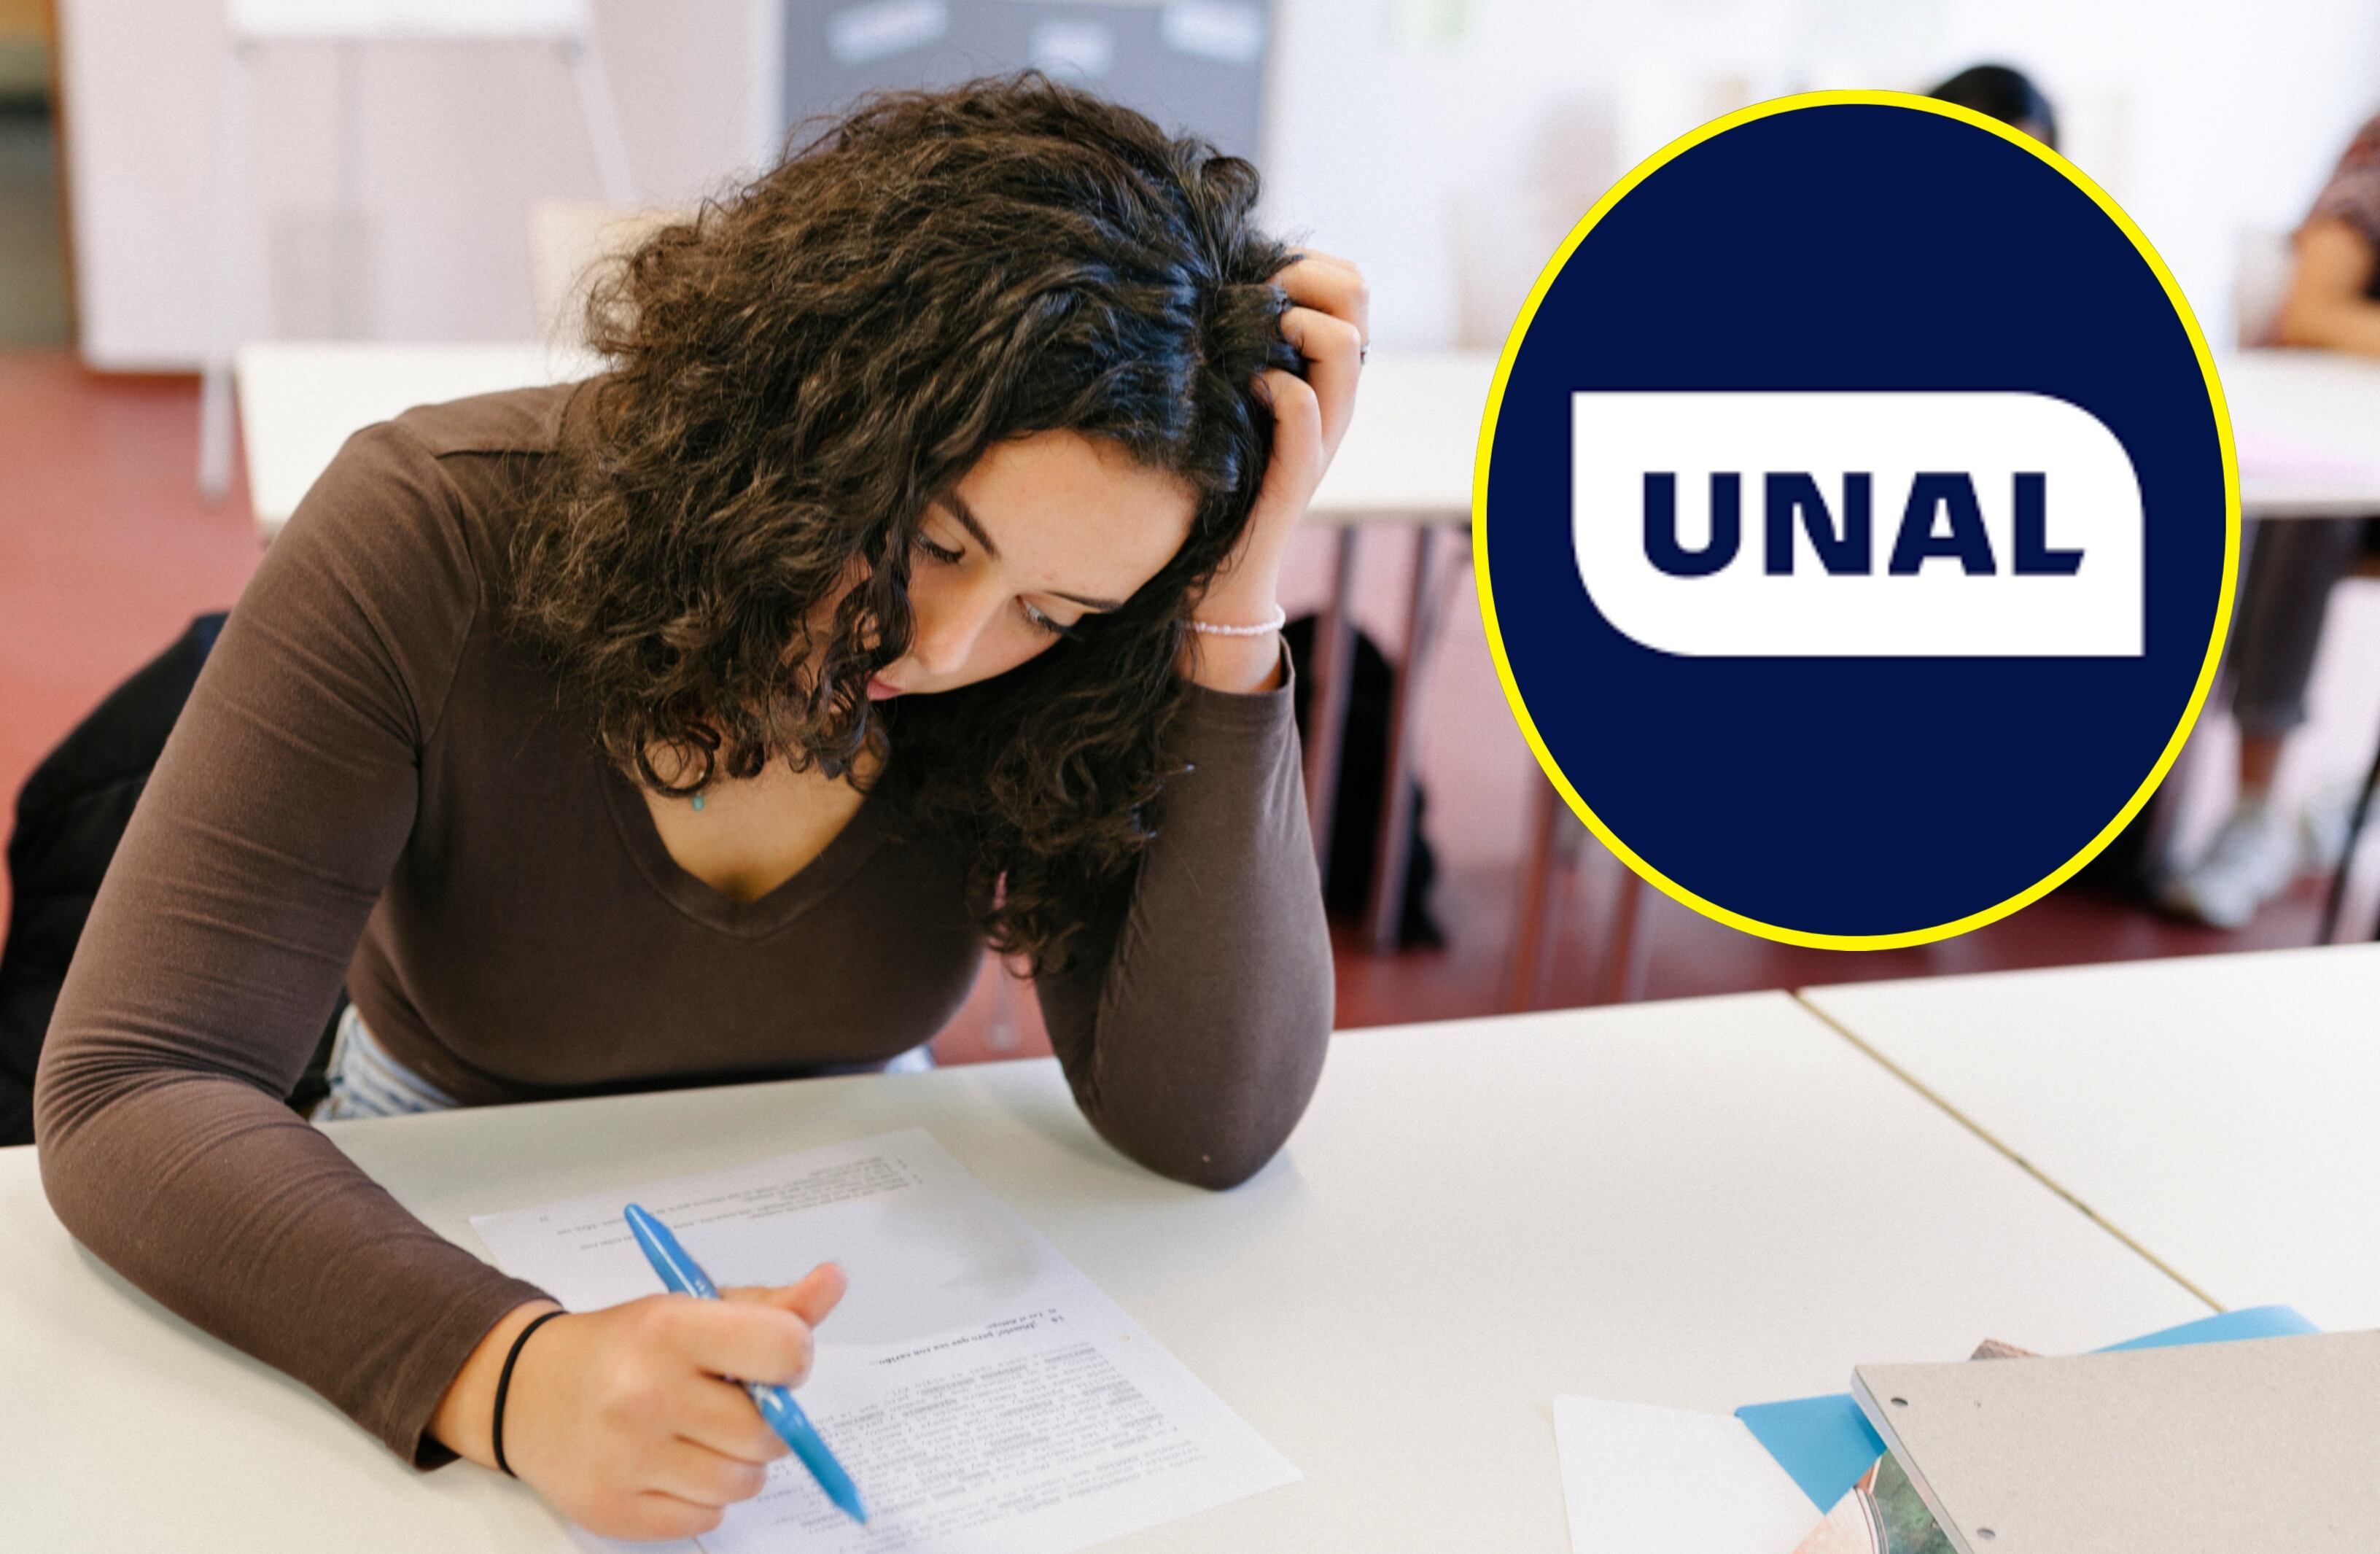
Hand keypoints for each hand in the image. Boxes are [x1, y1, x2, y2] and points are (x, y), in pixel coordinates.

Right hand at [430, 1265, 845, 1540]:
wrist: (525, 1389)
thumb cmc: (625, 1345)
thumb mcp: (692, 1308)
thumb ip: (773, 1305)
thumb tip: (834, 1279)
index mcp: (672, 1330)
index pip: (784, 1348)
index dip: (793, 1359)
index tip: (772, 1362)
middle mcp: (647, 1393)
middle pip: (768, 1431)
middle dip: (766, 1421)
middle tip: (730, 1404)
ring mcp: (627, 1458)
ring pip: (743, 1482)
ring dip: (738, 1463)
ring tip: (702, 1435)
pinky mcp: (613, 1510)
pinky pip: (705, 1518)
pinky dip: (702, 1497)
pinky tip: (672, 1465)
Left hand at [1186, 248, 1369, 691]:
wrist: (1215, 584)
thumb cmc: (1209, 486)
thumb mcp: (1222, 405)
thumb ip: (1228, 352)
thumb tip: (1203, 287)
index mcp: (1320, 375)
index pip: (1349, 282)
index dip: (1308, 261)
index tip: (1254, 275)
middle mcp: (1333, 399)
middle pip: (1356, 297)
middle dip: (1304, 278)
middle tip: (1253, 298)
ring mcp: (1320, 437)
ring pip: (1342, 346)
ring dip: (1294, 325)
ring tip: (1250, 345)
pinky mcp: (1296, 476)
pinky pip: (1307, 410)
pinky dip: (1279, 390)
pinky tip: (1247, 392)